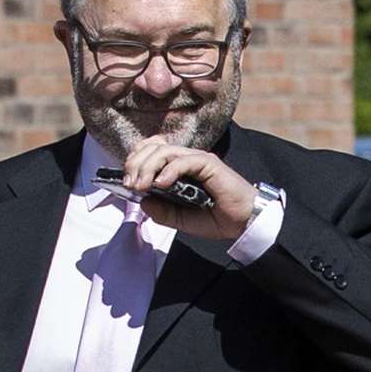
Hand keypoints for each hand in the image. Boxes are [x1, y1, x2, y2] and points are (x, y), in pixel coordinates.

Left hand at [122, 137, 257, 241]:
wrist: (244, 223)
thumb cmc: (217, 218)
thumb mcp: (182, 220)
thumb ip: (162, 212)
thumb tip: (142, 201)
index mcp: (178, 169)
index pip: (151, 151)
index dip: (135, 160)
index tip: (126, 180)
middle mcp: (186, 160)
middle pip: (153, 148)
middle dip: (136, 164)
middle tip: (130, 184)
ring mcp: (197, 160)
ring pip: (165, 151)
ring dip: (148, 166)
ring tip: (142, 185)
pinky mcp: (209, 164)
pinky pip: (184, 161)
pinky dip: (169, 170)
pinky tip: (161, 184)